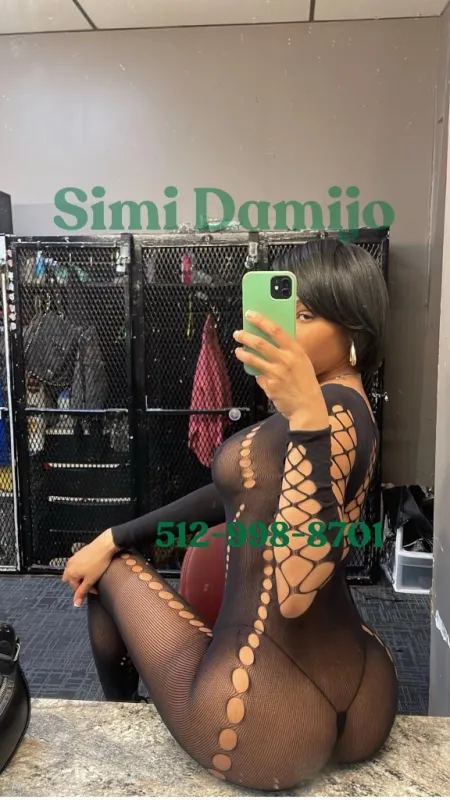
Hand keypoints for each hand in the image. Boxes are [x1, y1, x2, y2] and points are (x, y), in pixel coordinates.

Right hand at [62, 529, 118, 606]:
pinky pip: (79, 564)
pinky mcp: (80, 552)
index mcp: (69, 573)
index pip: (75, 588)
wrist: (104, 545)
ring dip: (82, 576)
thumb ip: (82, 592)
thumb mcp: (90, 580)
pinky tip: (93, 567)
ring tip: (93, 576)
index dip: (85, 591)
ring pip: (75, 571)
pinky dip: (84, 568)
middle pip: (72, 579)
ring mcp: (74, 558)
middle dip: (80, 583)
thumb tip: (76, 604)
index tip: (95, 590)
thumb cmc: (97, 563)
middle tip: (91, 583)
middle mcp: (69, 565)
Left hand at [233, 310, 328, 428]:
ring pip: (252, 358)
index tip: (250, 314)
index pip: (276, 329)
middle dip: (245, 336)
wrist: (307, 407)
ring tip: (238, 350)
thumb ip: (288, 350)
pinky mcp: (268, 385)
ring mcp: (275, 373)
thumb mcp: (302, 361)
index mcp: (295, 351)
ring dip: (242, 353)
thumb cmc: (305, 382)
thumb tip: (269, 338)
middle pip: (260, 343)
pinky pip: (257, 375)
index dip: (261, 320)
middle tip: (237, 333)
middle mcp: (285, 360)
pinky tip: (255, 371)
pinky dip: (255, 372)